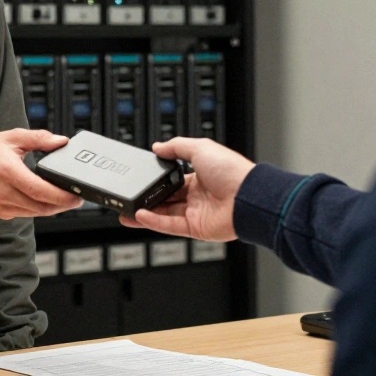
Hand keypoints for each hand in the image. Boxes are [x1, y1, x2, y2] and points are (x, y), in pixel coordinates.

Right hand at [0, 129, 83, 218]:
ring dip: (53, 208)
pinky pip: (27, 213)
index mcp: (7, 171)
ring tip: (66, 198)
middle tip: (77, 197)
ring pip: (36, 213)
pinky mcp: (2, 213)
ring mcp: (1, 205)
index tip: (76, 195)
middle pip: (41, 206)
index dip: (61, 196)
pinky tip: (46, 199)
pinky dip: (40, 208)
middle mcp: (3, 192)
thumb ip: (39, 138)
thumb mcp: (12, 137)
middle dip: (63, 204)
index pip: (39, 190)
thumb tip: (61, 141)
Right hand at [120, 137, 254, 241]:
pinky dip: (154, 222)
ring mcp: (197, 213)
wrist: (247, 197)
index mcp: (201, 176)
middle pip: (167, 198)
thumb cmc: (232, 171)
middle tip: (130, 196)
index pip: (173, 179)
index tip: (142, 178)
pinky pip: (170, 226)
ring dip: (146, 212)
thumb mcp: (200, 147)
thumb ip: (176, 146)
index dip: (158, 179)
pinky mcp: (196, 229)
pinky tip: (140, 216)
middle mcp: (199, 196)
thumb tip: (157, 146)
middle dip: (149, 198)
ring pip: (165, 214)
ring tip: (128, 210)